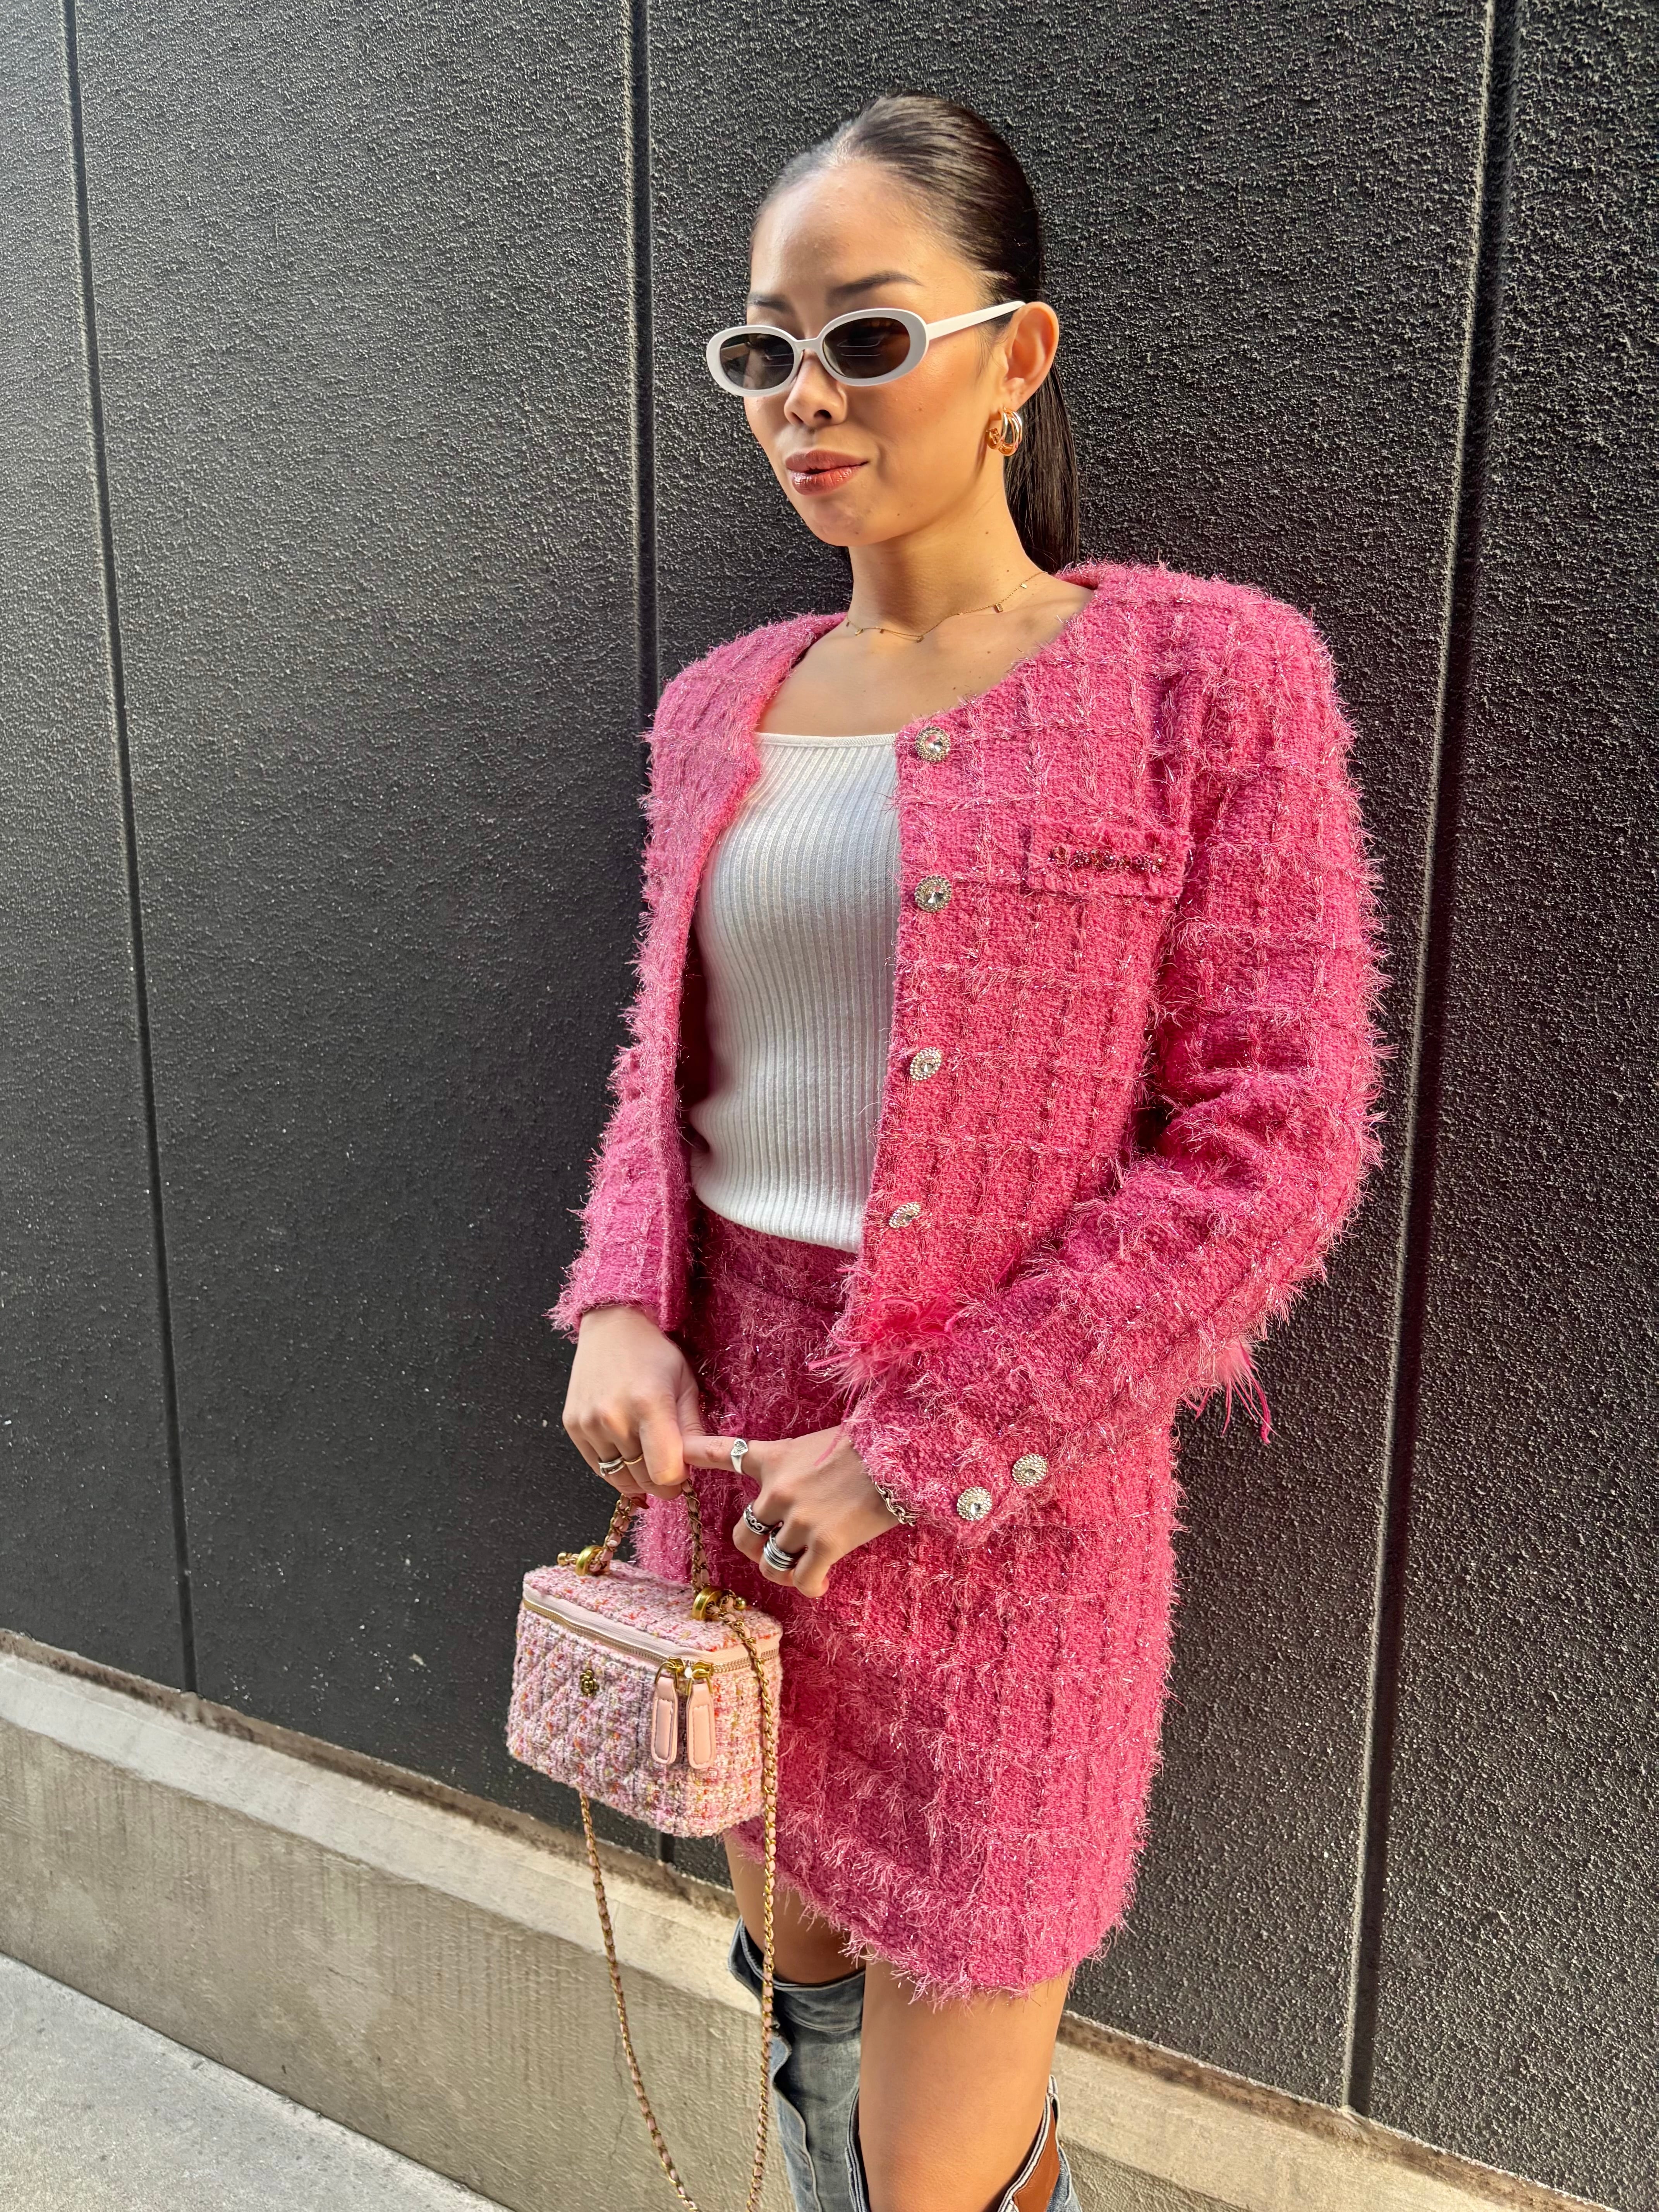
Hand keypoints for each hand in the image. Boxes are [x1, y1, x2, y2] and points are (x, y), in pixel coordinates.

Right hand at [563, 1305, 705, 1501]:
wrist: (612, 1326)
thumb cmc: (654, 1353)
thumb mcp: (685, 1384)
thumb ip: (692, 1430)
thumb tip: (696, 1467)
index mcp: (650, 1404)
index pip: (664, 1472)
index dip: (678, 1479)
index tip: (683, 1471)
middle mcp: (614, 1417)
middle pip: (643, 1480)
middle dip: (661, 1481)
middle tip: (668, 1465)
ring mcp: (589, 1423)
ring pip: (619, 1478)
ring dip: (638, 1476)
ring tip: (647, 1454)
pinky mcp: (572, 1426)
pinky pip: (598, 1467)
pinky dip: (616, 1468)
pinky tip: (627, 1450)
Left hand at [679, 1424, 903, 1600]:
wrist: (899, 1456)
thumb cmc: (869, 1445)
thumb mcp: (821, 1442)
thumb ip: (799, 1465)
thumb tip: (801, 1489)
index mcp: (775, 1458)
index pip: (727, 1454)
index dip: (697, 1454)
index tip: (681, 1455)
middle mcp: (779, 1490)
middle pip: (744, 1533)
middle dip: (755, 1549)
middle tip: (774, 1553)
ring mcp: (800, 1520)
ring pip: (771, 1563)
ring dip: (782, 1573)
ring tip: (800, 1573)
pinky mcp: (825, 1543)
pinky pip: (803, 1580)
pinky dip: (810, 1587)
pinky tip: (820, 1585)